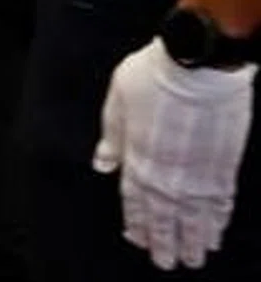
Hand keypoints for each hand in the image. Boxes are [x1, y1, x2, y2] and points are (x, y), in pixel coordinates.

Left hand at [94, 39, 254, 270]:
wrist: (199, 64)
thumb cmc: (154, 75)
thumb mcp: (117, 101)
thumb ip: (112, 137)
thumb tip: (102, 164)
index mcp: (137, 159)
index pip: (134, 201)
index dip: (136, 224)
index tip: (138, 241)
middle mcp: (168, 174)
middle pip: (165, 218)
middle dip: (165, 242)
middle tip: (168, 262)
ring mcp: (198, 174)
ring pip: (195, 218)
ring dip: (193, 239)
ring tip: (194, 258)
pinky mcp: (224, 167)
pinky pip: (221, 203)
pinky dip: (218, 220)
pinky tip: (216, 233)